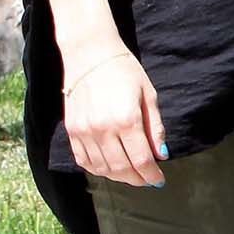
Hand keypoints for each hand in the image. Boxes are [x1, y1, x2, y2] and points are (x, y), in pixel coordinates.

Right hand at [62, 45, 166, 187]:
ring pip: (102, 168)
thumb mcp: (148, 95)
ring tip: (131, 174)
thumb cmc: (124, 70)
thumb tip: (162, 154)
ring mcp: (84, 131)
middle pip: (121, 169)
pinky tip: (110, 167)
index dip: (152, 175)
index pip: (141, 160)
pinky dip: (98, 169)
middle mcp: (103, 129)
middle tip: (147, 180)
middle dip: (137, 179)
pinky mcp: (71, 130)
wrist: (90, 54)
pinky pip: (84, 160)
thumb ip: (155, 127)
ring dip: (119, 177)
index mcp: (126, 119)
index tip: (159, 179)